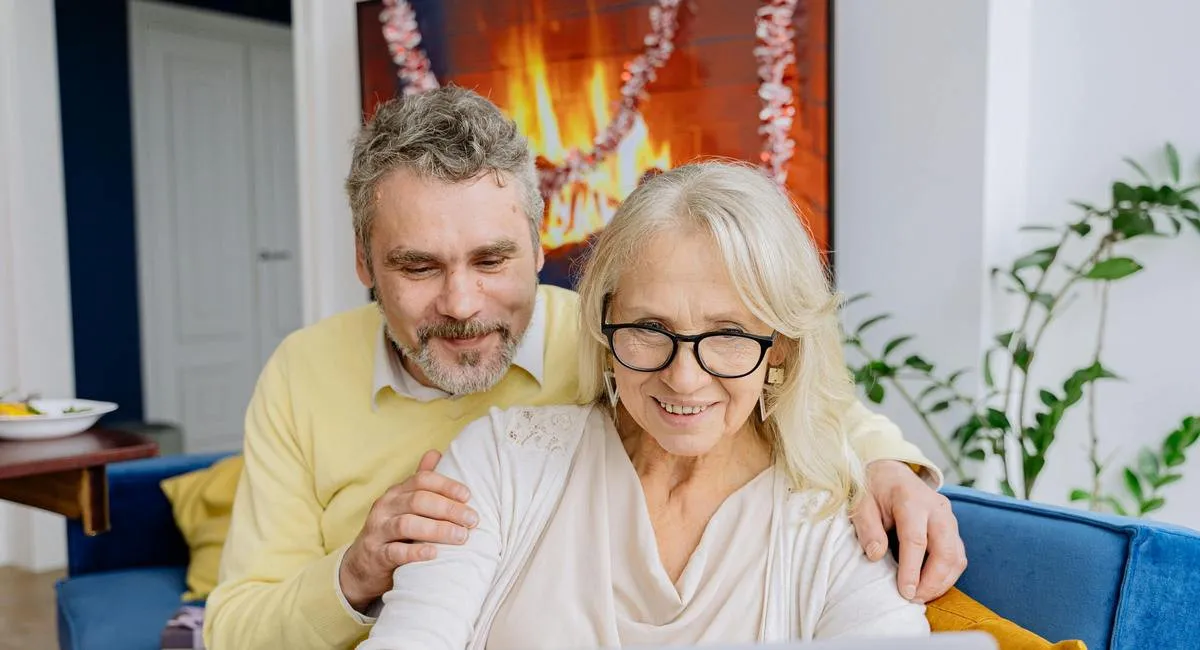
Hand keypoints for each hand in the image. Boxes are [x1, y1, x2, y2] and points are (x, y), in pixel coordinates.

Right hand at [339, 450, 478, 611]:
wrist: (363, 565)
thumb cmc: (393, 531)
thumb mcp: (404, 505)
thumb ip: (420, 482)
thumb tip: (435, 452)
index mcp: (396, 492)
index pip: (422, 480)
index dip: (446, 485)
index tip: (468, 496)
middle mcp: (385, 507)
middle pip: (417, 500)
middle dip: (448, 509)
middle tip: (472, 520)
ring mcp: (378, 530)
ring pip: (406, 524)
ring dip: (437, 530)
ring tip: (460, 536)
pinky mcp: (375, 555)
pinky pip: (395, 552)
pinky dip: (415, 552)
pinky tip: (434, 553)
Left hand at [851, 460, 966, 603]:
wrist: (890, 473)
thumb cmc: (874, 490)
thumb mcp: (861, 504)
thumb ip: (867, 527)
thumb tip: (876, 555)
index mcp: (911, 500)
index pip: (916, 540)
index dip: (912, 570)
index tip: (905, 592)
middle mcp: (936, 508)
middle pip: (946, 551)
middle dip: (932, 581)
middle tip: (914, 599)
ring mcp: (949, 518)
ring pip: (957, 557)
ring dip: (942, 582)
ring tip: (921, 597)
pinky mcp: (953, 528)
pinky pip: (958, 556)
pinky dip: (947, 575)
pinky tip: (929, 586)